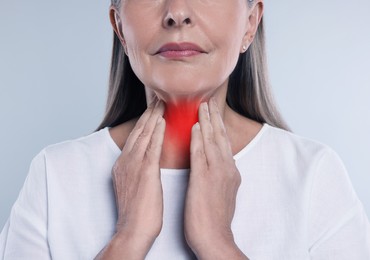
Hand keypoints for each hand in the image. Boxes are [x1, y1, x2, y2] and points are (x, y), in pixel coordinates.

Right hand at [111, 100, 165, 252]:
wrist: (133, 230)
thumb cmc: (138, 213)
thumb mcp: (135, 186)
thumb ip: (140, 171)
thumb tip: (148, 162)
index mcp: (124, 164)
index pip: (136, 137)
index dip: (145, 122)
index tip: (153, 110)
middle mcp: (126, 161)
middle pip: (138, 131)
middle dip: (148, 114)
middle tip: (157, 99)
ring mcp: (133, 165)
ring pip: (143, 135)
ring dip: (152, 117)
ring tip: (160, 102)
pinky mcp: (144, 172)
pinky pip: (151, 146)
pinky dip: (156, 132)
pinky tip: (162, 120)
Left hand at [184, 98, 246, 258]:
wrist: (215, 238)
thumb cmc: (214, 218)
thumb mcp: (223, 192)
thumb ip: (221, 175)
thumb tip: (217, 165)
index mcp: (230, 171)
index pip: (224, 143)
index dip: (218, 126)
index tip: (213, 113)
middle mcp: (227, 168)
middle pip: (220, 137)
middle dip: (214, 118)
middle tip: (209, 101)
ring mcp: (217, 173)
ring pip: (212, 140)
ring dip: (207, 121)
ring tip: (202, 106)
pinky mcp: (205, 179)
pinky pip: (201, 153)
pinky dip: (198, 138)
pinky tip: (194, 126)